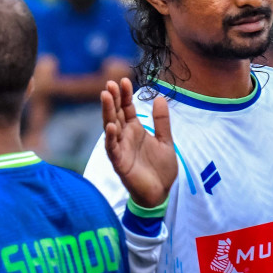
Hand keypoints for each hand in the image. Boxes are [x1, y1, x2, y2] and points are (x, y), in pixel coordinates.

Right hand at [101, 79, 176, 209]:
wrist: (160, 193)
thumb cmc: (160, 169)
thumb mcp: (166, 140)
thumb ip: (162, 121)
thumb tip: (159, 97)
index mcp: (135, 130)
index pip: (126, 108)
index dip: (125, 95)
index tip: (124, 80)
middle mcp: (125, 137)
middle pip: (116, 113)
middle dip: (113, 99)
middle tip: (110, 83)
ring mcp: (120, 149)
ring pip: (110, 127)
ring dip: (107, 112)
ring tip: (106, 96)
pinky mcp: (119, 163)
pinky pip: (112, 148)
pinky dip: (111, 137)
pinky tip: (111, 126)